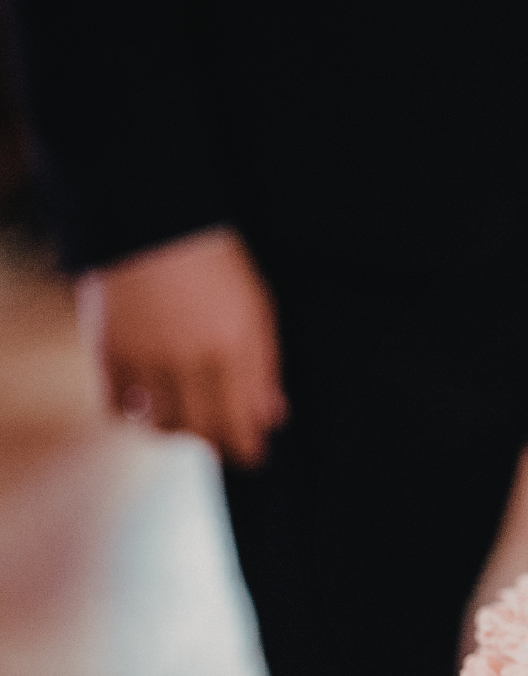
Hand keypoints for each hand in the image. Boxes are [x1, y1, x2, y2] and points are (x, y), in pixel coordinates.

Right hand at [80, 226, 285, 467]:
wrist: (151, 220)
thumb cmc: (213, 264)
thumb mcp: (255, 309)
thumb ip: (263, 367)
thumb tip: (271, 417)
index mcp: (235, 347)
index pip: (243, 422)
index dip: (247, 448)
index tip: (251, 455)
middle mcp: (191, 358)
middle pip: (202, 430)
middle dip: (213, 443)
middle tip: (217, 440)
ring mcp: (147, 356)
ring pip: (160, 424)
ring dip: (173, 430)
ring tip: (182, 418)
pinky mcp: (108, 350)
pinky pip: (117, 407)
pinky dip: (132, 413)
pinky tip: (144, 403)